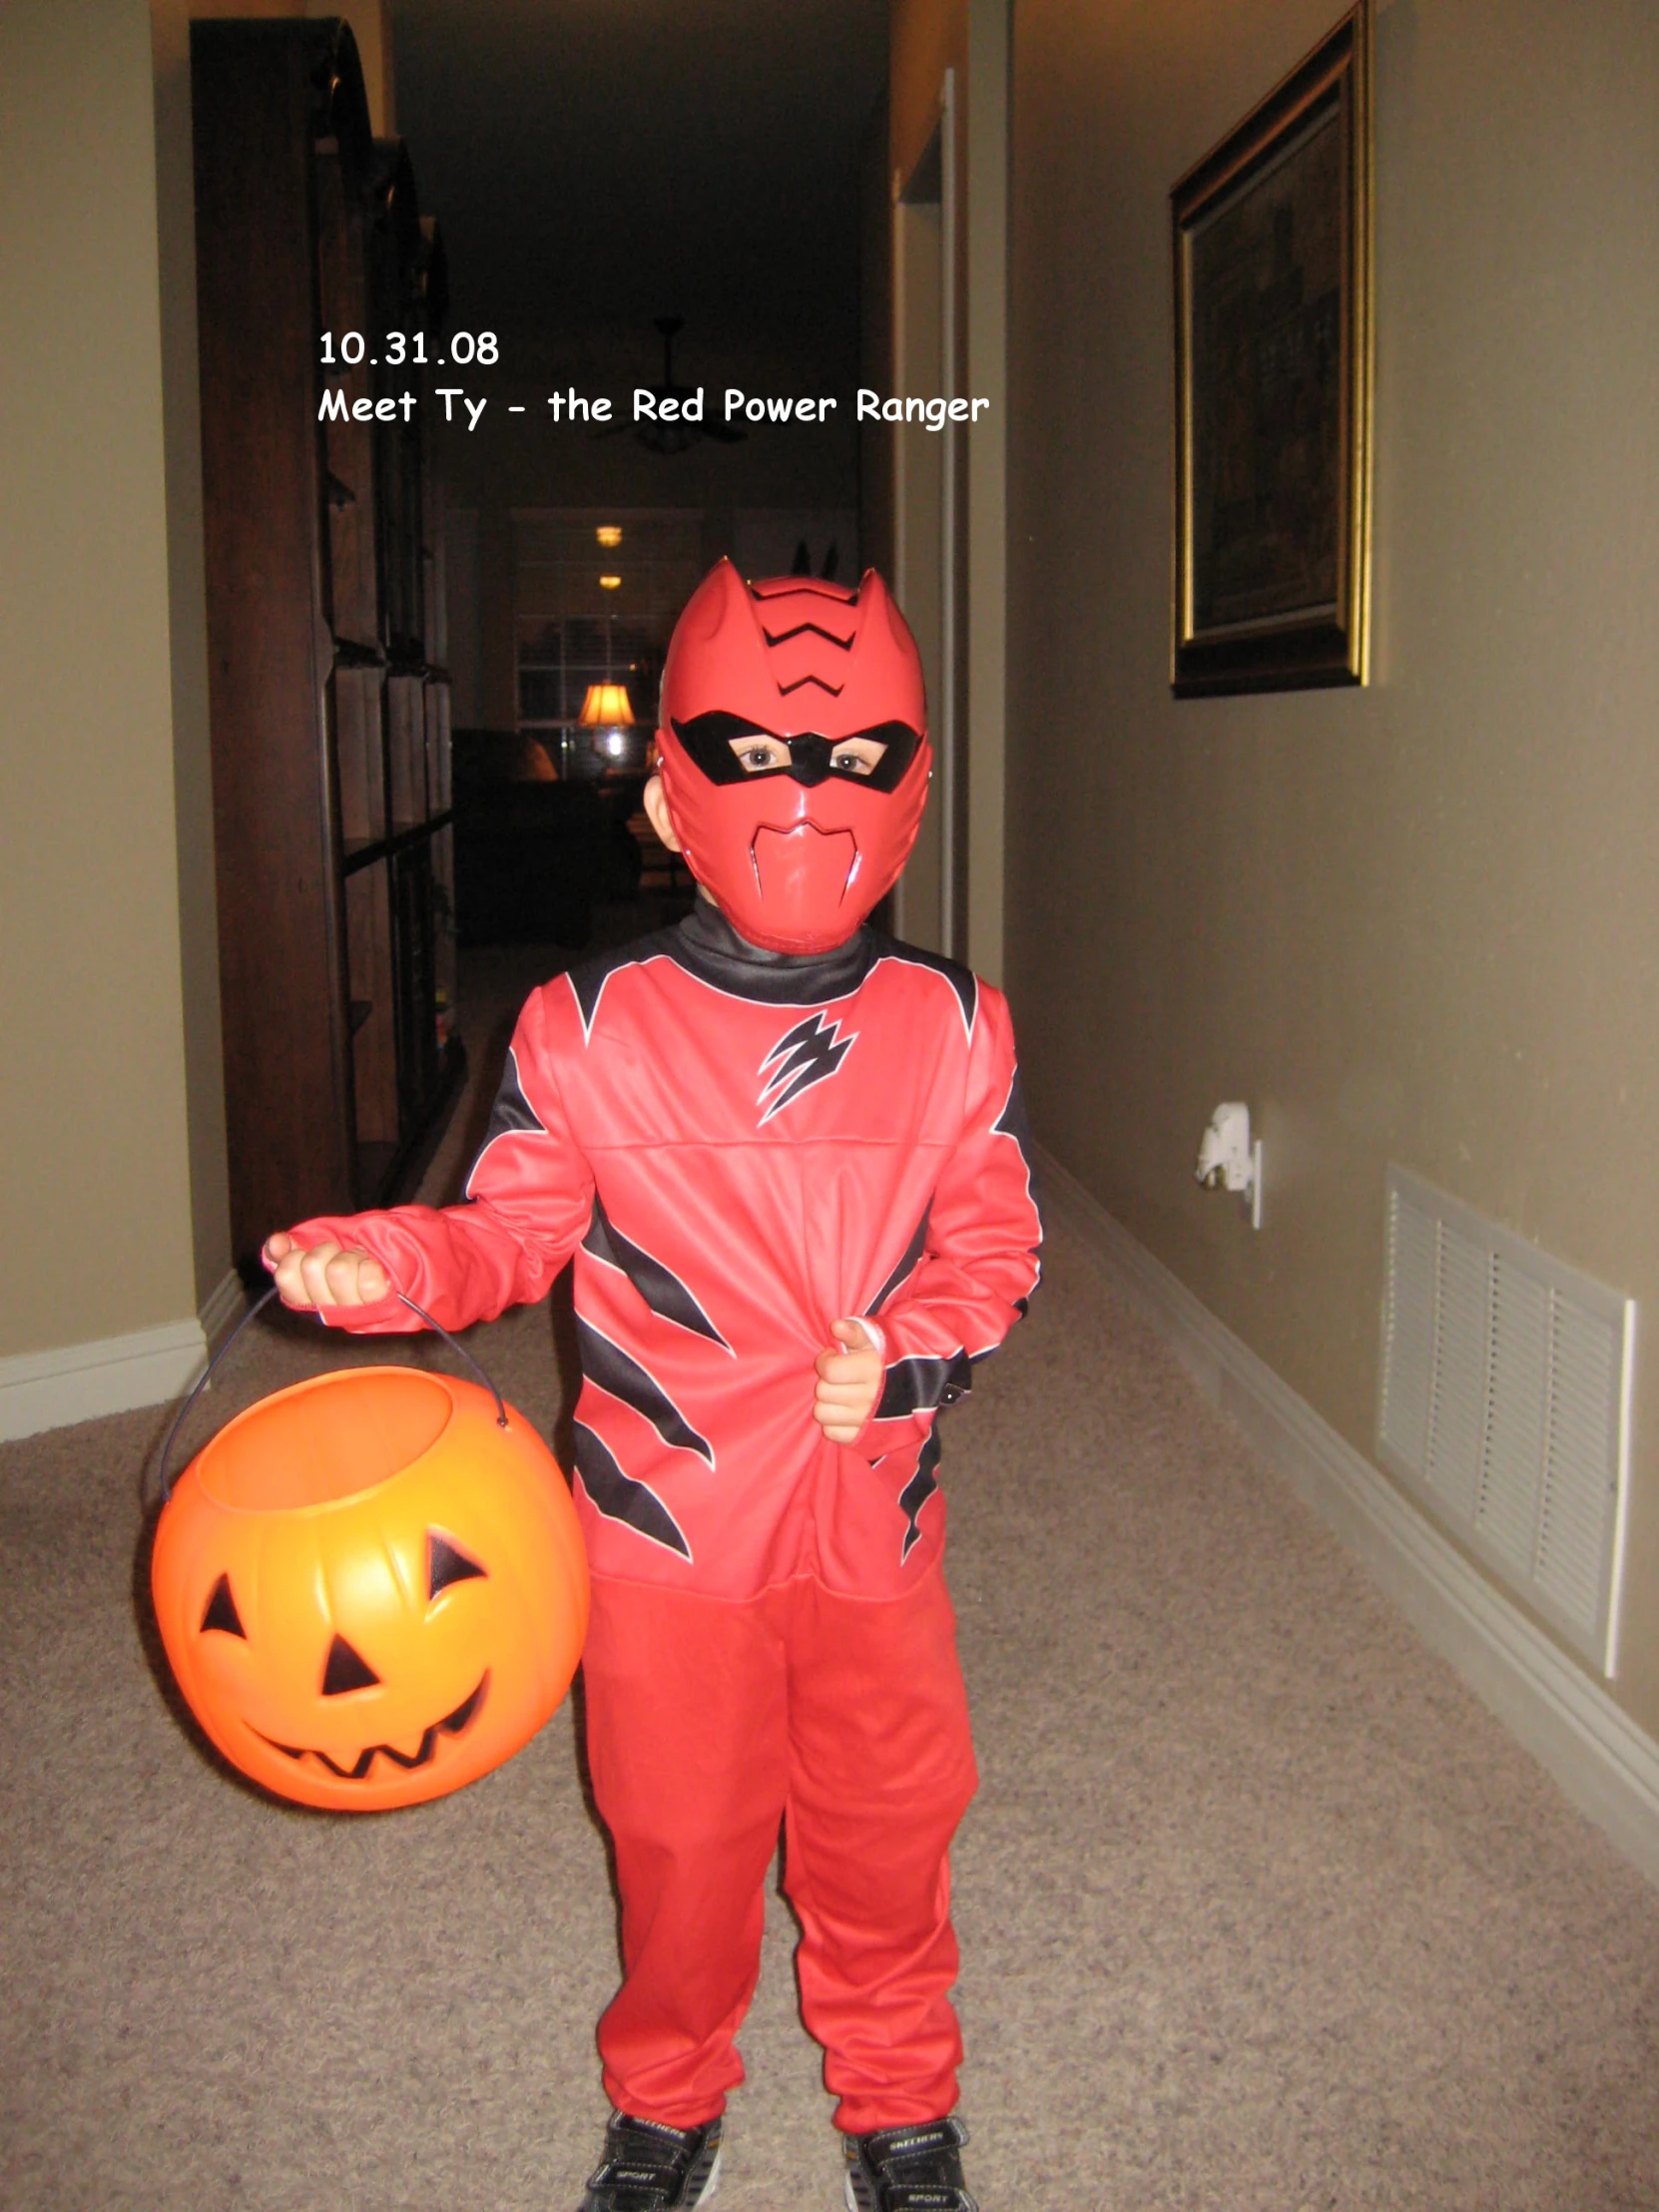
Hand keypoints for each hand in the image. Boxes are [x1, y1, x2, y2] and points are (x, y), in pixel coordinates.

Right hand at [263, 1231, 389, 1309]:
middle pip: (311, 1266)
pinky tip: (373, 1272)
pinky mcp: (377, 1307)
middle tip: (338, 1256)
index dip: (294, 1256)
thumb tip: (274, 1244)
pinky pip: (367, 1279)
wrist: (398, 1267)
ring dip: (350, 1256)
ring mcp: (350, 1312)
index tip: (307, 1252)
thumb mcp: (318, 1250)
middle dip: (326, 1250)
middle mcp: (324, 1311)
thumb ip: (291, 1249)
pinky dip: (371, 1266)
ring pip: (339, 1270)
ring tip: (358, 1263)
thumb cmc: (351, 1261)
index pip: (285, 1275)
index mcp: (303, 1299)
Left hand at [813, 1318, 882, 1444]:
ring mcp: (866, 1421)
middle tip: (839, 1377)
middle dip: (827, 1381)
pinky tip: (844, 1412)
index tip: (832, 1357)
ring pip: (822, 1414)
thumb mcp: (876, 1341)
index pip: (829, 1370)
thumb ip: (855, 1331)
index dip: (825, 1361)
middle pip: (823, 1392)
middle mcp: (869, 1398)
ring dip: (827, 1403)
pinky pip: (831, 1433)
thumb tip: (836, 1326)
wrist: (918, 1389)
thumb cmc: (889, 1361)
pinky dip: (833, 1423)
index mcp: (872, 1370)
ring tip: (839, 1395)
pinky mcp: (863, 1438)